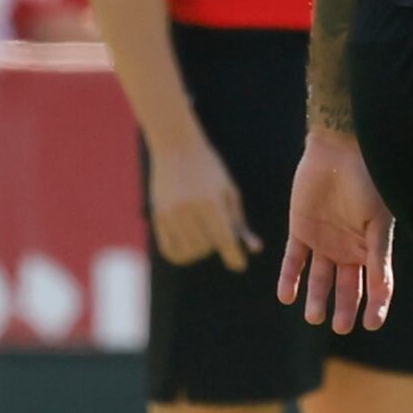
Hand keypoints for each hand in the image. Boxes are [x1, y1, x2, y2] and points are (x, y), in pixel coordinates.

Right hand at [143, 129, 255, 268]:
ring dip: (200, 251)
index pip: (224, 238)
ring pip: (188, 251)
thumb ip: (239, 222)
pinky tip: (189, 245)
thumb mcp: (229, 191)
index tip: (239, 265)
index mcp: (211, 200)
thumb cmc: (209, 169)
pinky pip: (170, 249)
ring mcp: (170, 213)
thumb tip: (254, 249)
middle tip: (219, 236)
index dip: (234, 256)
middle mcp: (189, 208)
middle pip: (206, 247)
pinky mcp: (158, 215)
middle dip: (216, 247)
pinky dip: (181, 254)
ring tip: (204, 239)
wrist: (176, 147)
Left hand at [273, 127, 392, 331]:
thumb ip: (378, 257)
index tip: (372, 324)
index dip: (376, 306)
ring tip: (313, 316)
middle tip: (339, 326)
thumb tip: (384, 292)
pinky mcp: (300, 231)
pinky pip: (294, 260)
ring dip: (316, 297)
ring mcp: (323, 242)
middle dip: (344, 308)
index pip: (376, 285)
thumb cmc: (368, 181)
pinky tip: (286, 296)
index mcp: (372, 248)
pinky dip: (289, 278)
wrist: (338, 148)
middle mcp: (348, 249)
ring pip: (319, 279)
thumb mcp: (377, 222)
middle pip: (347, 287)